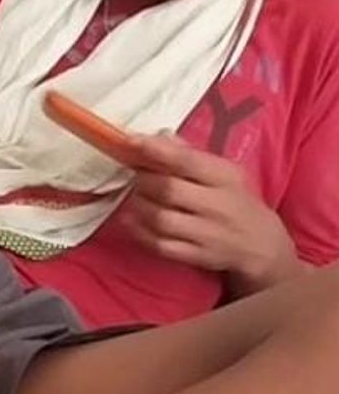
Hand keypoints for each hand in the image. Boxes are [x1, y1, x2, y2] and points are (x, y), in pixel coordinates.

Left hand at [124, 133, 302, 294]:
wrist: (261, 246)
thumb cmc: (235, 201)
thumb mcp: (225, 173)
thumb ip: (191, 155)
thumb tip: (159, 137)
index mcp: (225, 178)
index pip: (187, 161)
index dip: (156, 151)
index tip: (131, 141)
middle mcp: (217, 206)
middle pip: (168, 189)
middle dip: (143, 179)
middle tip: (137, 175)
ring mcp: (206, 234)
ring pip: (160, 218)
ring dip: (139, 204)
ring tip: (138, 196)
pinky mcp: (195, 256)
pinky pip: (158, 244)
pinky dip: (138, 230)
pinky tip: (132, 218)